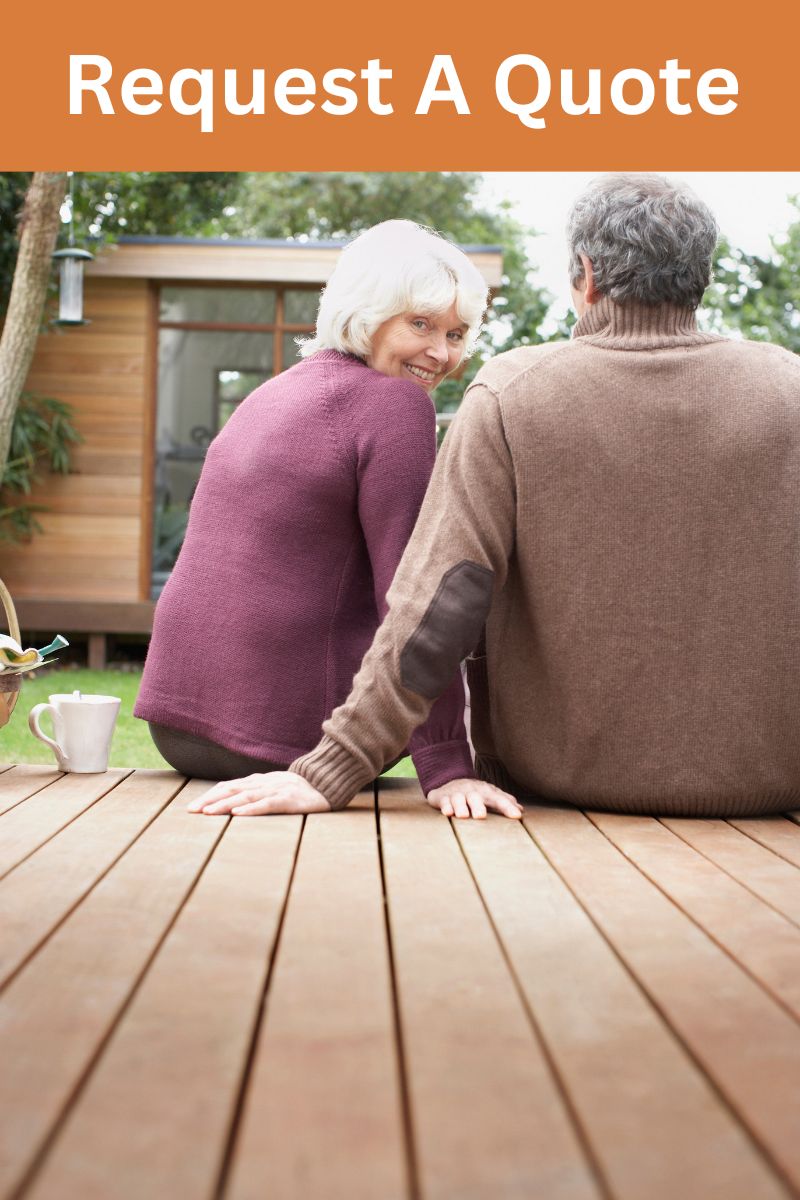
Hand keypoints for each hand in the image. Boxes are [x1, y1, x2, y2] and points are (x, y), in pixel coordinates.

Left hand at [187, 771, 331, 815]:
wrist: (328, 782)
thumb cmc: (299, 789)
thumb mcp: (274, 787)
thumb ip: (256, 791)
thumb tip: (233, 801)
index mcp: (259, 780)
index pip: (229, 786)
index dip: (210, 795)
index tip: (192, 807)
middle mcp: (264, 782)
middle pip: (232, 790)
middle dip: (209, 800)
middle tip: (190, 811)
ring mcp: (276, 789)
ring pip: (246, 796)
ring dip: (225, 805)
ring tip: (208, 813)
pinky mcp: (289, 799)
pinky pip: (267, 804)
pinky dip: (251, 808)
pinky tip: (237, 813)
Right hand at [426, 778, 522, 819]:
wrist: (449, 781)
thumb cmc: (474, 793)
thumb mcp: (489, 795)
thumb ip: (504, 801)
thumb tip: (521, 810)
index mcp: (485, 792)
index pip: (498, 799)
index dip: (507, 807)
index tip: (516, 816)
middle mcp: (471, 791)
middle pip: (476, 797)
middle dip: (478, 806)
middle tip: (481, 816)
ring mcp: (457, 793)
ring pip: (458, 799)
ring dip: (460, 807)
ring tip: (463, 815)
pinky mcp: (442, 797)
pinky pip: (444, 801)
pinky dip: (446, 806)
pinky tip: (448, 812)